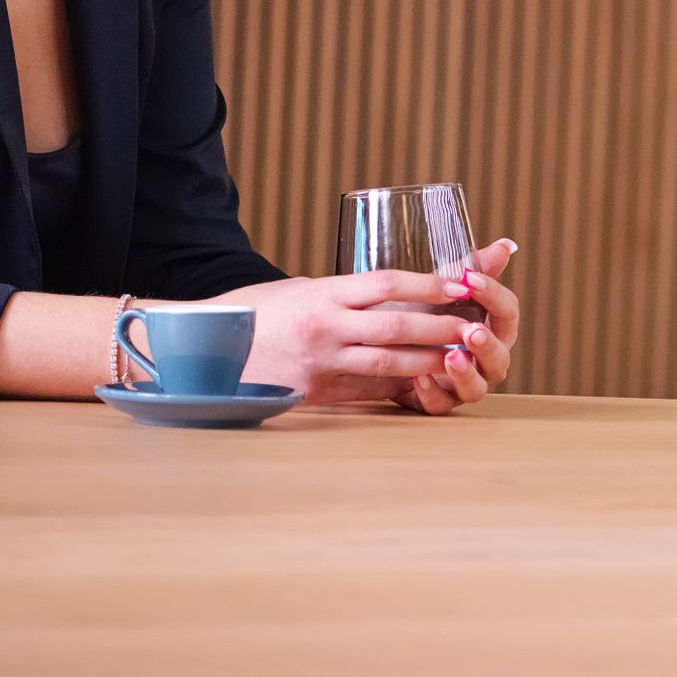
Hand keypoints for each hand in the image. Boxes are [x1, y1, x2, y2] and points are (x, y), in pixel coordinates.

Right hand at [239, 243, 517, 409]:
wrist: (201, 349)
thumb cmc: (253, 313)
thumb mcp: (298, 290)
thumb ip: (341, 296)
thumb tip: (385, 295)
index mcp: (323, 293)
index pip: (387, 283)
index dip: (428, 285)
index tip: (461, 285)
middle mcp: (324, 326)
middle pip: (396, 325)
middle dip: (441, 326)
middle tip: (475, 326)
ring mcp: (319, 362)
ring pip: (387, 362)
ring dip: (429, 361)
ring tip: (461, 358)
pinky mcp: (313, 392)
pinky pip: (365, 389)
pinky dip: (397, 387)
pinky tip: (423, 386)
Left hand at [397, 241, 521, 415]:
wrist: (382, 342)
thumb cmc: (419, 313)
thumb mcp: (442, 289)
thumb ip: (473, 270)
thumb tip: (507, 245)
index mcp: (492, 330)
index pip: (507, 313)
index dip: (493, 296)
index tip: (471, 280)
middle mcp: (484, 361)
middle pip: (500, 357)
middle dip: (487, 344)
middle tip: (471, 331)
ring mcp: (463, 384)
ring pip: (477, 388)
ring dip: (466, 373)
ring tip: (450, 356)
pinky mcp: (437, 401)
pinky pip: (441, 405)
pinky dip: (432, 393)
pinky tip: (420, 378)